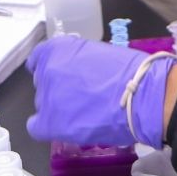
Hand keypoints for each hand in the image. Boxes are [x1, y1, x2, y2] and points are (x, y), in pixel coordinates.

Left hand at [26, 36, 174, 148]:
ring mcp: (46, 97)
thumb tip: (76, 71)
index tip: (62, 73)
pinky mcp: (50, 123)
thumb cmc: (128, 71)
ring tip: (81, 112)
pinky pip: (36, 126)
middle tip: (80, 93)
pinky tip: (62, 126)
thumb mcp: (98, 52)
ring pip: (44, 103)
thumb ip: (78, 60)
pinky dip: (46, 126)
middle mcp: (47, 70)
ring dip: (58, 106)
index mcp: (58, 49)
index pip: (40, 58)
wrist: (140, 96)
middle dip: (58, 86)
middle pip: (44, 82)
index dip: (51, 66)